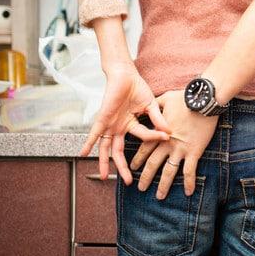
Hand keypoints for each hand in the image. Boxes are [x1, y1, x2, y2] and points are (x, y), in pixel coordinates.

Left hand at [80, 64, 170, 183]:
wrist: (125, 74)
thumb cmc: (137, 88)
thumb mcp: (151, 105)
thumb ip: (158, 119)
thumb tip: (170, 132)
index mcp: (131, 125)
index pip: (143, 137)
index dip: (154, 139)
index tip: (166, 139)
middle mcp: (119, 127)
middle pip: (119, 152)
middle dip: (123, 167)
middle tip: (130, 181)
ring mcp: (110, 124)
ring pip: (106, 147)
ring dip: (105, 162)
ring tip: (105, 176)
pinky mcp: (103, 118)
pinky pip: (94, 133)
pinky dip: (88, 143)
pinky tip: (84, 153)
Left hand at [130, 90, 217, 198]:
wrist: (203, 101)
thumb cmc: (185, 98)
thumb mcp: (166, 98)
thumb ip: (155, 104)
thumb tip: (149, 104)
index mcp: (159, 132)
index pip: (144, 149)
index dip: (137, 160)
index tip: (132, 168)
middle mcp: (167, 143)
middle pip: (152, 164)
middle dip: (145, 177)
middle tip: (140, 187)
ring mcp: (180, 149)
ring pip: (168, 171)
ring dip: (163, 185)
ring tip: (159, 196)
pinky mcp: (194, 152)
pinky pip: (189, 171)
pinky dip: (189, 182)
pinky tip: (188, 192)